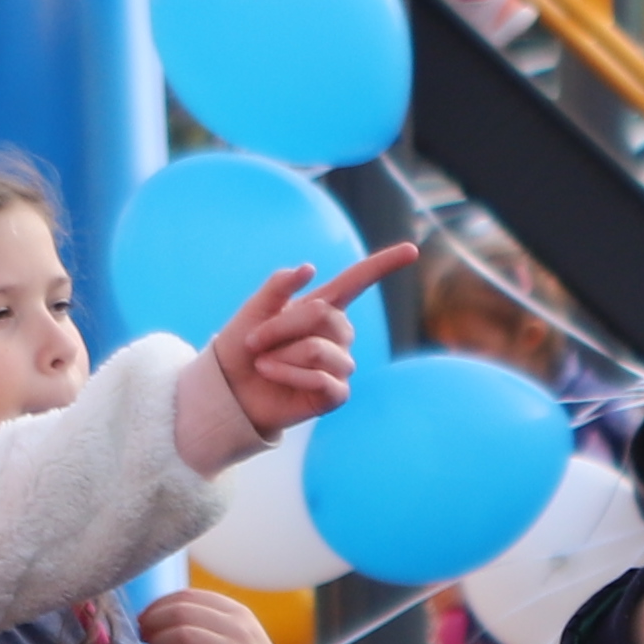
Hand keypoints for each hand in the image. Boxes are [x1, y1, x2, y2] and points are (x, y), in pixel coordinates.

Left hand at [134, 582, 286, 643]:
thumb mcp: (229, 630)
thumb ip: (198, 620)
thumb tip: (151, 617)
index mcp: (234, 610)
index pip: (188, 596)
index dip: (159, 605)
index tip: (144, 617)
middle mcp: (237, 626)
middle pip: (182, 613)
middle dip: (154, 622)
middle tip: (143, 635)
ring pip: (184, 635)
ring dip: (158, 642)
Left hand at [207, 242, 420, 441]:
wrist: (232, 389)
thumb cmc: (244, 347)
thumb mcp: (254, 310)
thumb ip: (277, 287)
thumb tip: (309, 267)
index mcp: (323, 307)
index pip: (358, 281)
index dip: (384, 264)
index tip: (412, 250)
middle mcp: (338, 334)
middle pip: (323, 316)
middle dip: (282, 326)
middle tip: (254, 341)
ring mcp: (340, 364)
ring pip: (319, 350)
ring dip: (282, 355)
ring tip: (264, 363)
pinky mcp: (336, 393)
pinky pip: (321, 379)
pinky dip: (288, 375)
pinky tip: (272, 375)